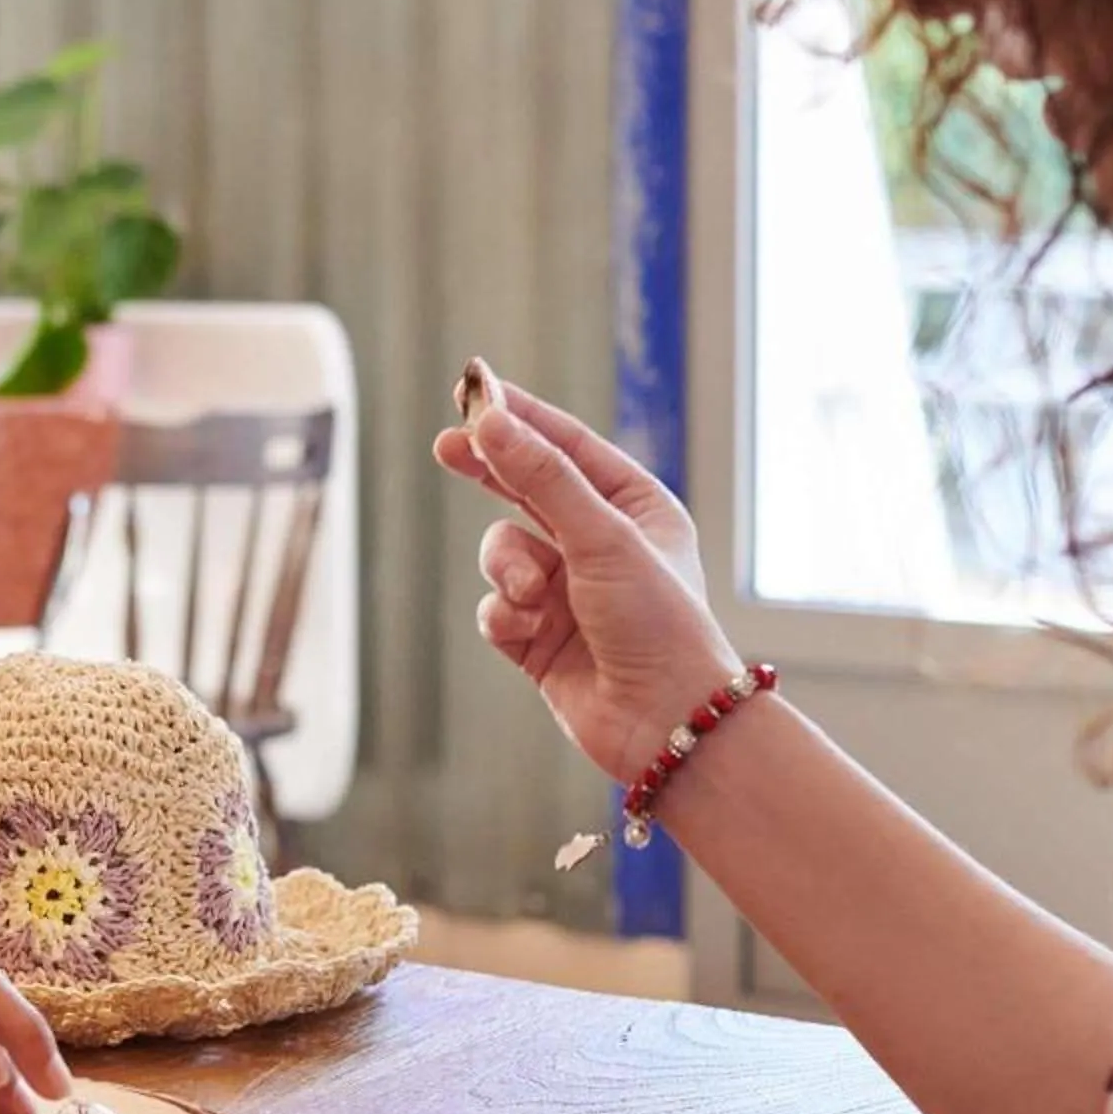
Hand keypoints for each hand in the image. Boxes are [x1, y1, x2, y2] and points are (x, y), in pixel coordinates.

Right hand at [433, 364, 740, 784]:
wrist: (666, 724)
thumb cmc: (657, 624)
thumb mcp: (602, 537)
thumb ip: (541, 478)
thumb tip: (490, 422)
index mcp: (635, 508)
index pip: (568, 446)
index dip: (519, 417)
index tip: (472, 389)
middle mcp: (601, 544)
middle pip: (527, 490)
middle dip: (490, 473)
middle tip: (446, 445)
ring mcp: (567, 591)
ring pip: (501, 552)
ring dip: (506, 571)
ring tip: (530, 596)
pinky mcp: (538, 636)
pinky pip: (495, 606)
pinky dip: (504, 616)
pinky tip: (529, 634)